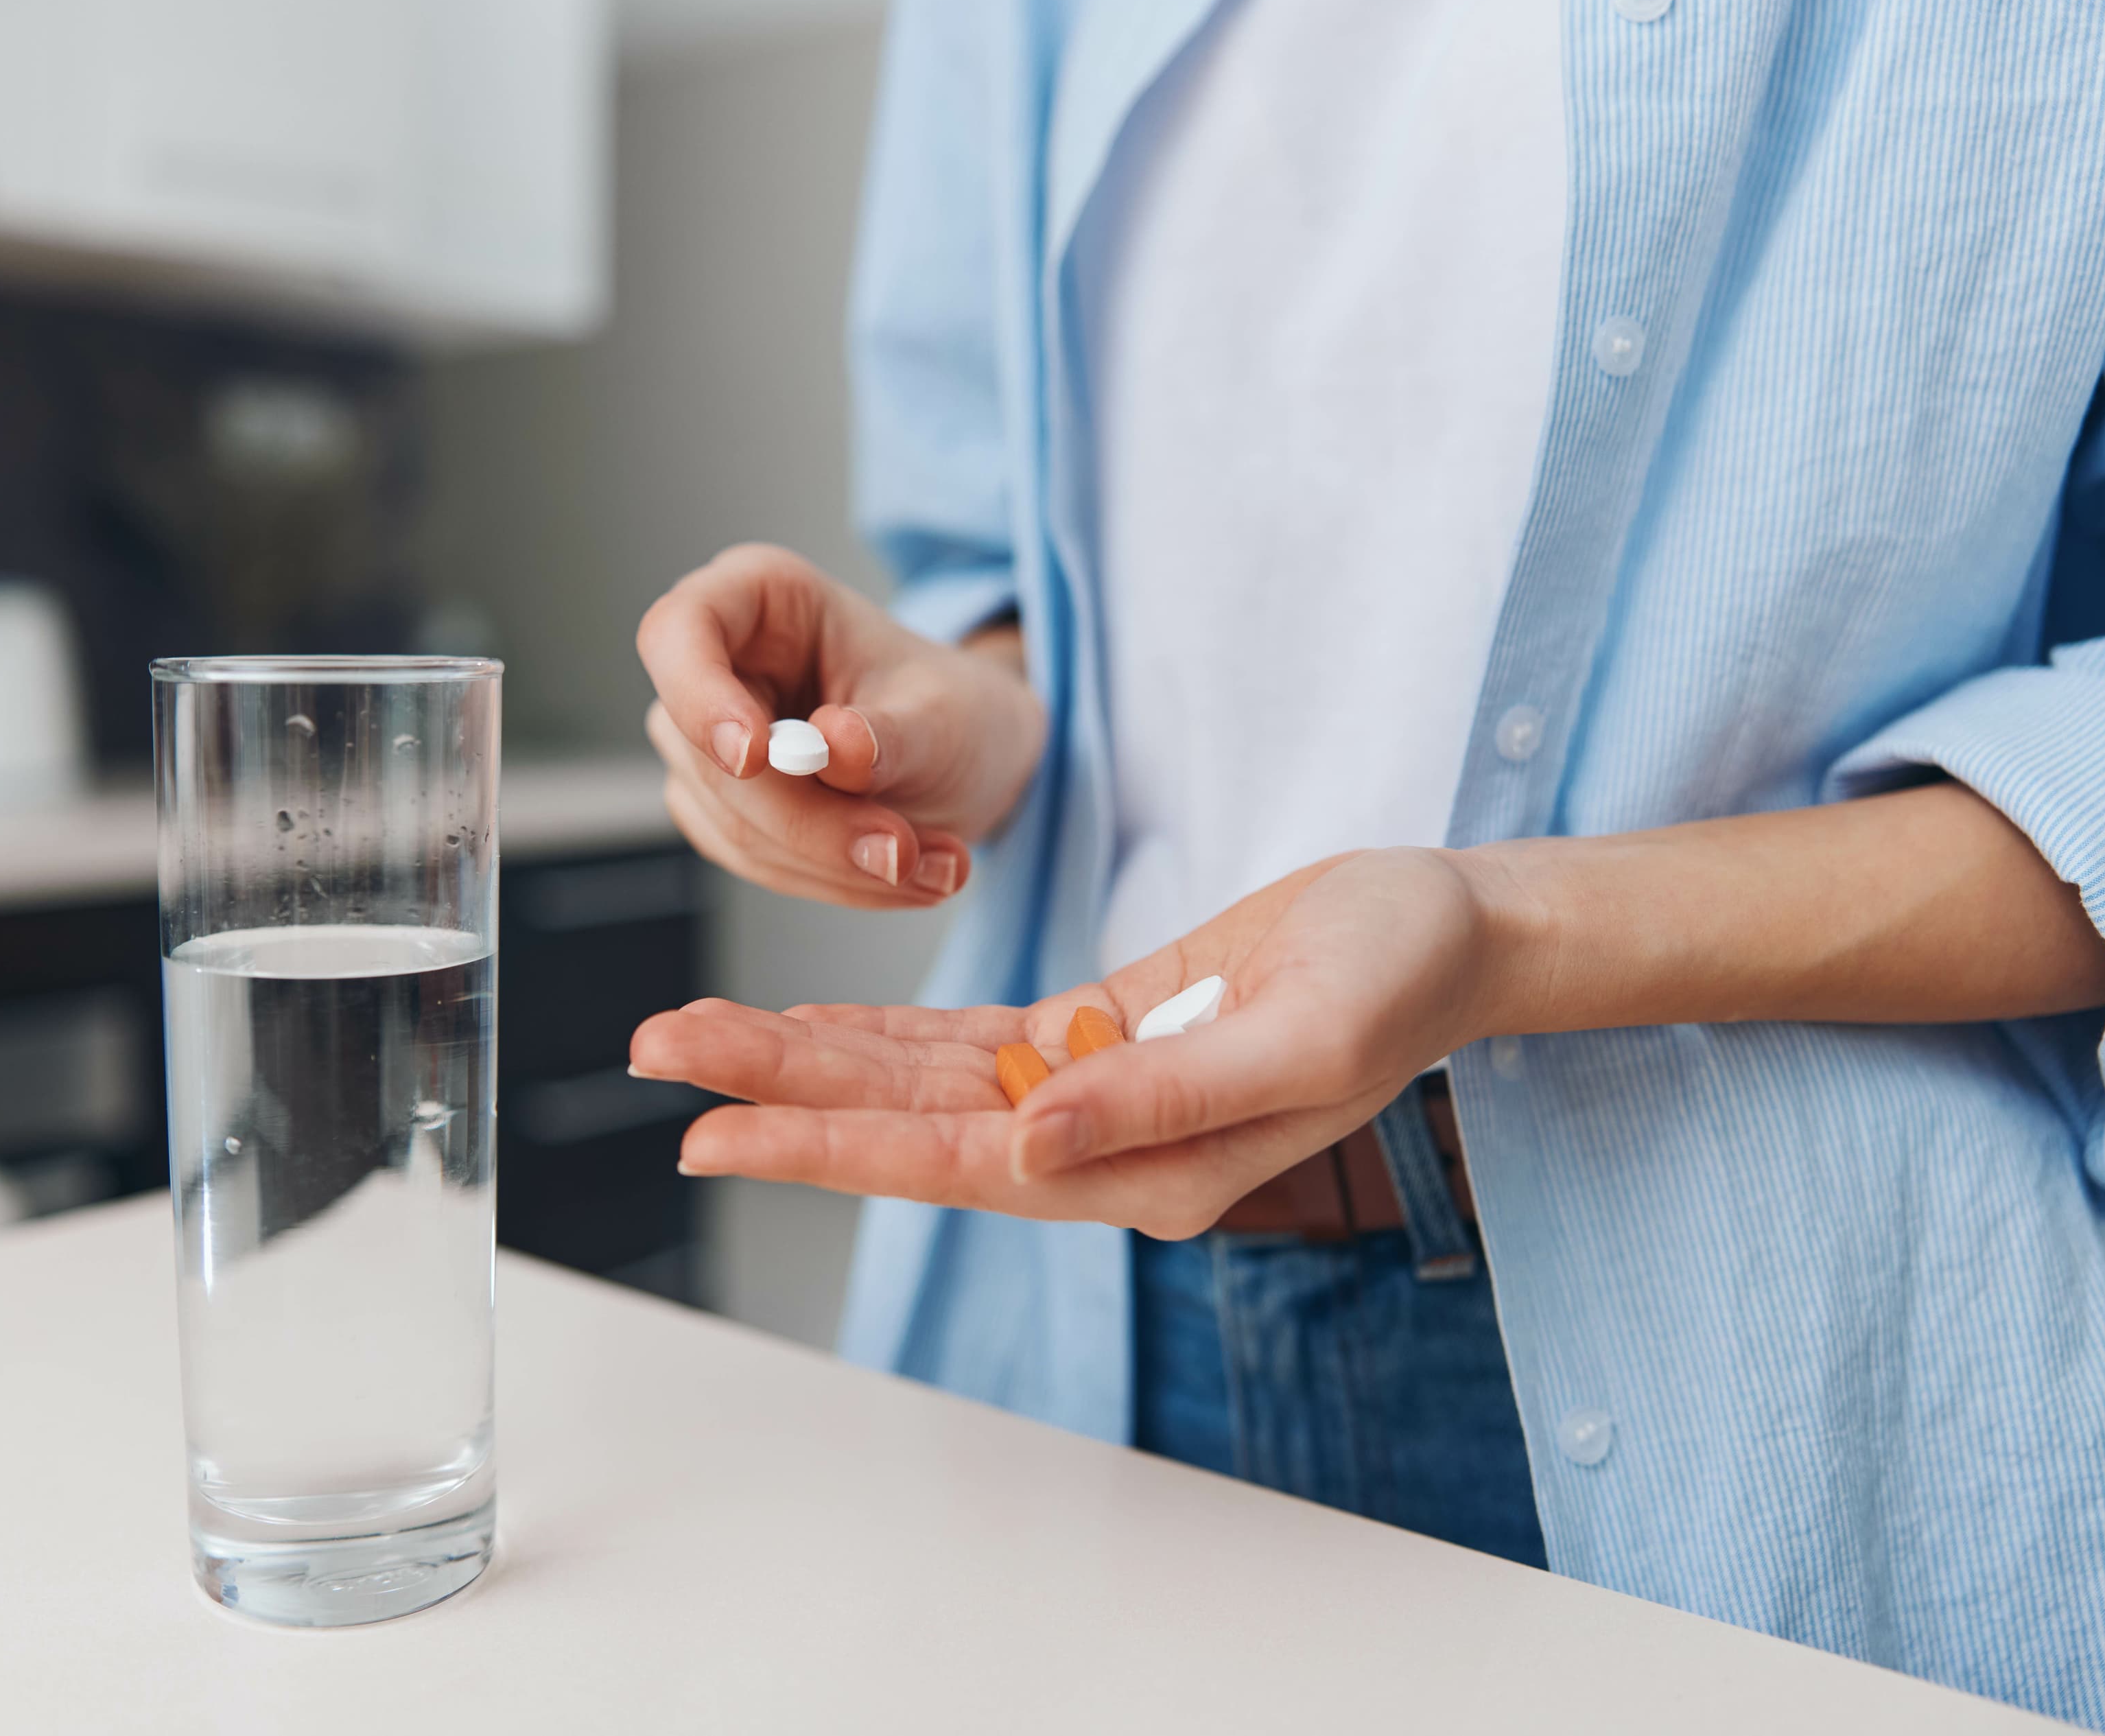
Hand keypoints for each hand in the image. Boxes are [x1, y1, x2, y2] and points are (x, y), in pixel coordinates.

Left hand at [629, 848, 1504, 1237]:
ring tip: (698, 1039)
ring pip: (917, 1084)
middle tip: (656, 1060)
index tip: (711, 1135)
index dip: (824, 1147)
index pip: (950, 1166)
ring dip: (808, 1060)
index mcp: (1144, 1172)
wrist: (1448, 932)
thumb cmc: (1396, 978)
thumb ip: (1160, 1097)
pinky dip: (881, 1036)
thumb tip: (1026, 1142)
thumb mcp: (1297, 1034)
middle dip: (776, 1096)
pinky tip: (807, 1025)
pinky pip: (964, 1048)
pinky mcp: (1094, 1036)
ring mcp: (1090, 1095)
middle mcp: (1098, 1148)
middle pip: (904, 1125)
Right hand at [637, 543, 1044, 909]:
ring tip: (937, 866)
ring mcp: (706, 744)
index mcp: (759, 597)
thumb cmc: (950, 707)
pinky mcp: (720, 809)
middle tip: (904, 852)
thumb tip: (829, 748)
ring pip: (733, 825)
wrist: (969, 758)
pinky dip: (830, 879)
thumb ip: (887, 735)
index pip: (680, 632)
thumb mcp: (945, 713)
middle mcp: (719, 665)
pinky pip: (754, 861)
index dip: (700, 697)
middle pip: (711, 757)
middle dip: (812, 822)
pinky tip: (901, 875)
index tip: (754, 757)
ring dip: (836, 863)